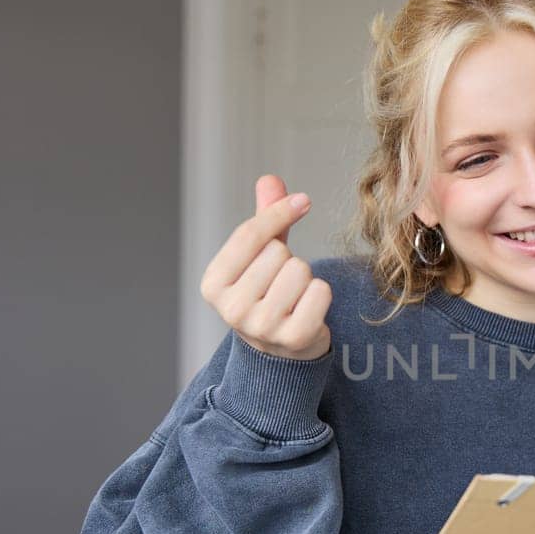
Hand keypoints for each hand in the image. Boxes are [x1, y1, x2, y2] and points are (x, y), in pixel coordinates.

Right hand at [199, 175, 332, 360]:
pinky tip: (307, 310)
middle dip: (289, 260)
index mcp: (213, 284)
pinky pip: (320, 292)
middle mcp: (231, 309)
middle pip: (279, 253)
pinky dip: (321, 295)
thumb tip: (270, 180)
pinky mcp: (293, 338)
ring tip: (293, 298)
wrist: (279, 354)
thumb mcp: (259, 257)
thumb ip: (264, 220)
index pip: (249, 234)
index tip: (302, 200)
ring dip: (306, 278)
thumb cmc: (267, 295)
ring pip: (301, 270)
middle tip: (281, 284)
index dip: (279, 211)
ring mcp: (261, 327)